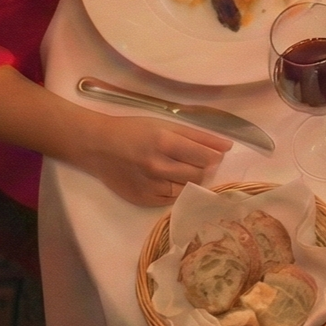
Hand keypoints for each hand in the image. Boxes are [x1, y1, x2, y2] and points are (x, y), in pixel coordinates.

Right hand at [76, 111, 230, 206]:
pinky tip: (165, 178)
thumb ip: (198, 136)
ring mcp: (151, 186)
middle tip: (193, 160)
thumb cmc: (134, 130)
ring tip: (176, 168)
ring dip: (189, 179)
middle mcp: (158, 166)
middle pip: (200, 175)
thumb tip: (227, 147)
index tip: (213, 154)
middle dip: (203, 168)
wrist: (98, 146)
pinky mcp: (145, 200)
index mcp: (165, 142)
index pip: (206, 157)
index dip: (214, 156)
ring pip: (188, 188)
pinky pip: (172, 199)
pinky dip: (174, 189)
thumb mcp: (165, 125)